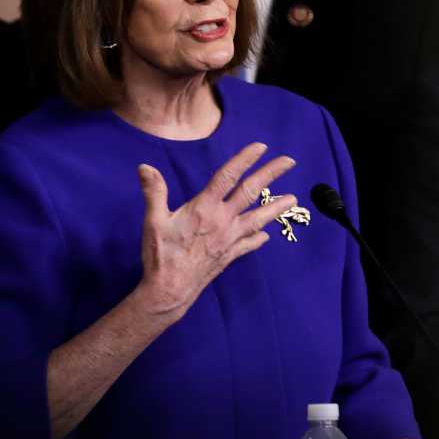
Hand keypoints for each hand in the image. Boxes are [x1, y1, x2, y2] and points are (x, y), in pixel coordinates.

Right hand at [133, 142, 296, 320]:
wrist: (170, 290)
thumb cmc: (161, 255)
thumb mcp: (153, 220)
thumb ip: (154, 191)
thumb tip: (145, 167)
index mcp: (204, 208)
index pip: (228, 177)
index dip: (244, 159)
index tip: (260, 147)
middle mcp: (222, 220)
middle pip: (251, 192)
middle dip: (271, 174)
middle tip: (289, 161)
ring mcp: (229, 239)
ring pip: (258, 218)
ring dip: (276, 207)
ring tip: (293, 199)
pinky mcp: (229, 255)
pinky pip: (249, 243)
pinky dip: (259, 237)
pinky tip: (266, 235)